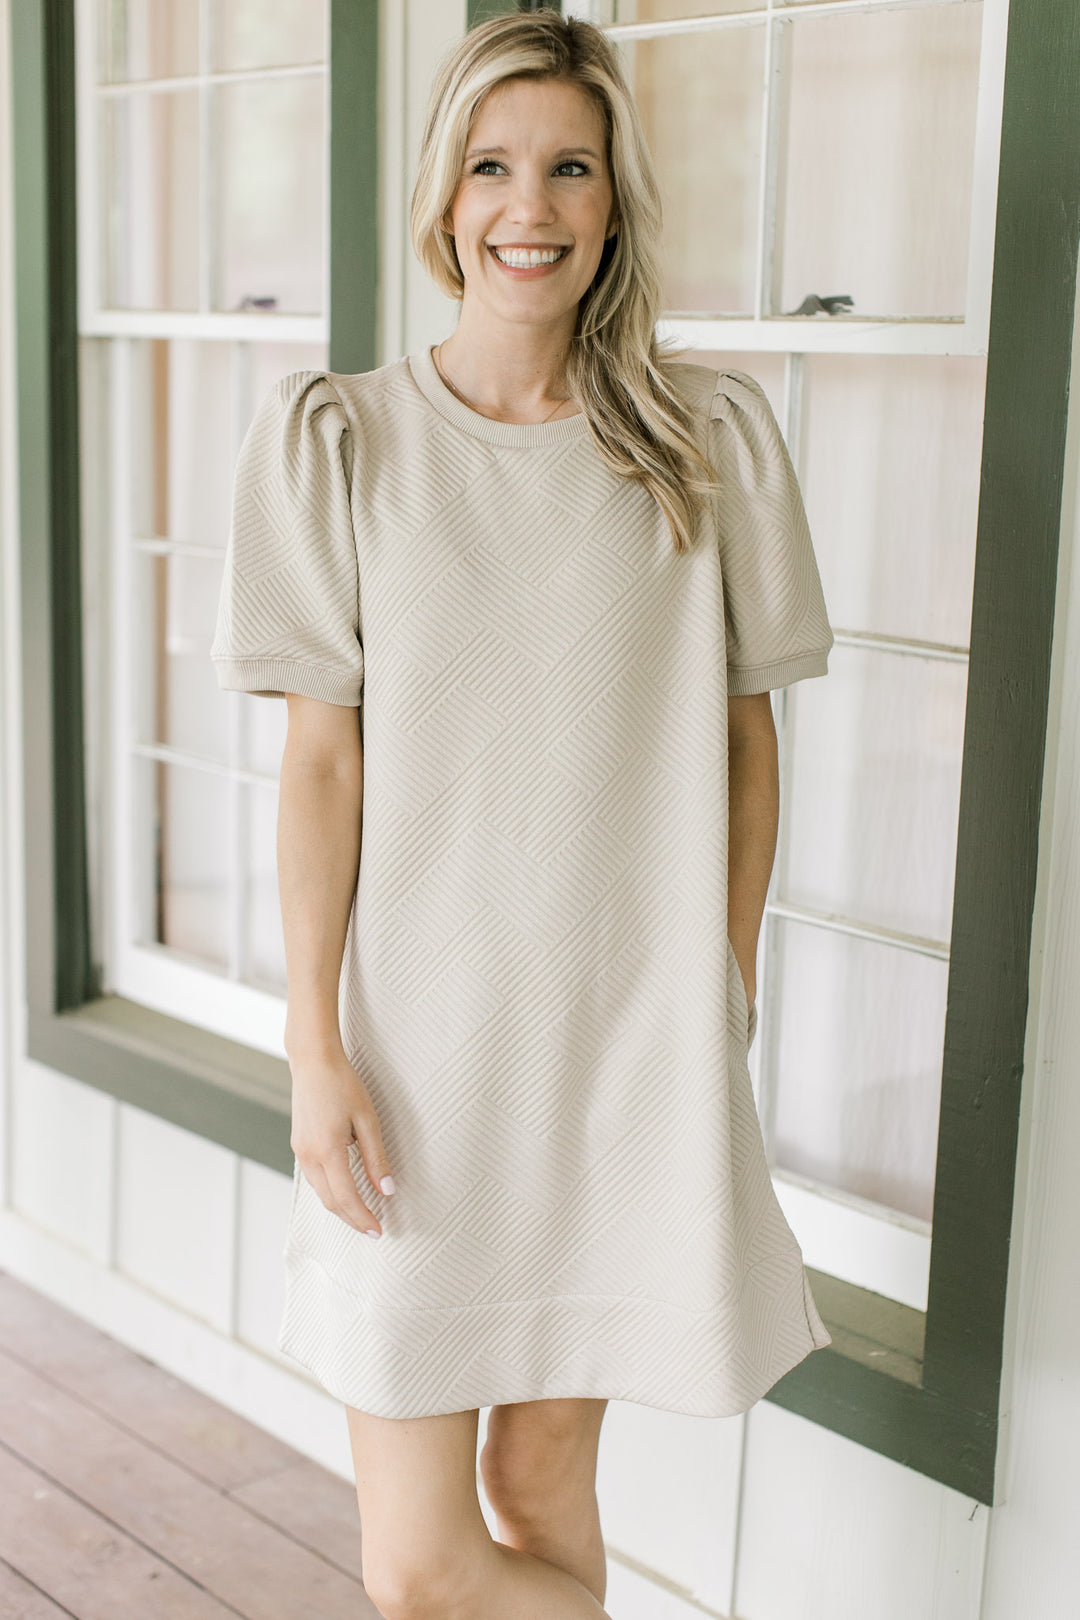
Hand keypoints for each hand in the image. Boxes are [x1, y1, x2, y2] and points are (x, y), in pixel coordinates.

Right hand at [288, 1046, 396, 1237]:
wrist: (313, 1062)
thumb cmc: (343, 1084)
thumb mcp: (367, 1119)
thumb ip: (376, 1158)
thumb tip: (387, 1190)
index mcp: (327, 1150)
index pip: (346, 1197)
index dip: (362, 1218)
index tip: (378, 1231)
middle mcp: (309, 1156)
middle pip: (330, 1201)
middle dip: (351, 1219)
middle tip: (372, 1230)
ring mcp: (300, 1151)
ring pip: (320, 1192)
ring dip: (340, 1208)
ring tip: (361, 1215)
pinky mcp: (298, 1145)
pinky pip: (314, 1178)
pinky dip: (330, 1192)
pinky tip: (344, 1191)